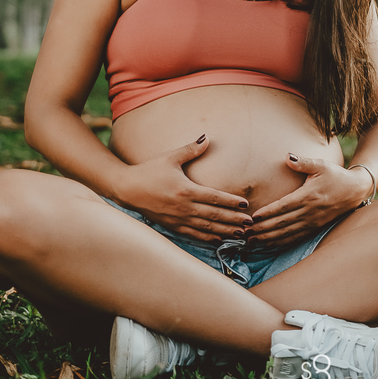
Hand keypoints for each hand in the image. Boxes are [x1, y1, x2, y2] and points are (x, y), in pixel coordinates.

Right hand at [117, 136, 252, 242]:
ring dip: (225, 231)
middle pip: (214, 215)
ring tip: (241, 234)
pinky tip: (219, 240)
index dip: (231, 202)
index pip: (214, 197)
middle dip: (234, 219)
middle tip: (251, 222)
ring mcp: (178, 219)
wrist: (126, 189)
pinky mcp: (172, 226)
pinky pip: (193, 235)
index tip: (246, 204)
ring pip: (206, 228)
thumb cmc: (148, 171)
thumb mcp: (170, 158)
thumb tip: (207, 138)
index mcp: (185, 190)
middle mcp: (183, 207)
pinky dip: (208, 238)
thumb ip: (190, 150)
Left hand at [247, 154, 371, 246]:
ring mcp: (313, 222)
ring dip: (269, 238)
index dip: (268, 212)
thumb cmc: (336, 175)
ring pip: (287, 233)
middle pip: (283, 223)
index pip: (284, 206)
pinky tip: (269, 245)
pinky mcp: (315, 228)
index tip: (253, 217)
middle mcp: (310, 211)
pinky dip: (281, 243)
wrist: (355, 190)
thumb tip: (288, 156)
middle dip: (263, 229)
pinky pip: (295, 238)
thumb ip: (303, 162)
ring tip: (252, 242)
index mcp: (309, 196)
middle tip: (245, 233)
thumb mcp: (321, 165)